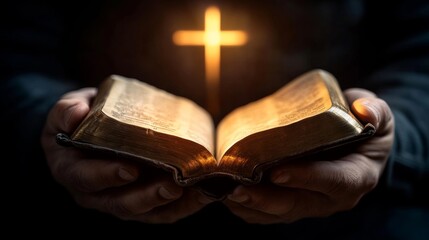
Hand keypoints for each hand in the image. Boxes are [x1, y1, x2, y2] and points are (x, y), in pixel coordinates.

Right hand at [41, 88, 212, 222]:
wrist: (93, 132)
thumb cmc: (80, 120)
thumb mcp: (67, 110)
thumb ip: (67, 110)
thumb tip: (75, 116)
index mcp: (72, 171)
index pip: (86, 178)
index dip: (107, 176)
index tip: (130, 169)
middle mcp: (95, 194)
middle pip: (120, 204)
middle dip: (147, 197)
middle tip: (172, 186)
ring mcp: (120, 201)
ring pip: (146, 212)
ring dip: (173, 205)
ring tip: (197, 192)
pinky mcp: (142, 203)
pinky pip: (163, 212)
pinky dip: (185, 206)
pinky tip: (205, 194)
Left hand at [224, 88, 394, 223]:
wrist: (357, 145)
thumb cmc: (365, 128)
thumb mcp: (379, 115)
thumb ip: (375, 110)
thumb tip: (364, 111)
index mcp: (356, 177)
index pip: (334, 181)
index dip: (307, 178)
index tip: (277, 172)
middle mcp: (332, 198)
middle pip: (297, 204)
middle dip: (265, 199)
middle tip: (237, 189)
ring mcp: (311, 204)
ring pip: (278, 213)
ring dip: (249, 205)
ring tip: (224, 192)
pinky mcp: (294, 203)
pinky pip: (268, 213)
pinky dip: (247, 207)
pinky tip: (226, 193)